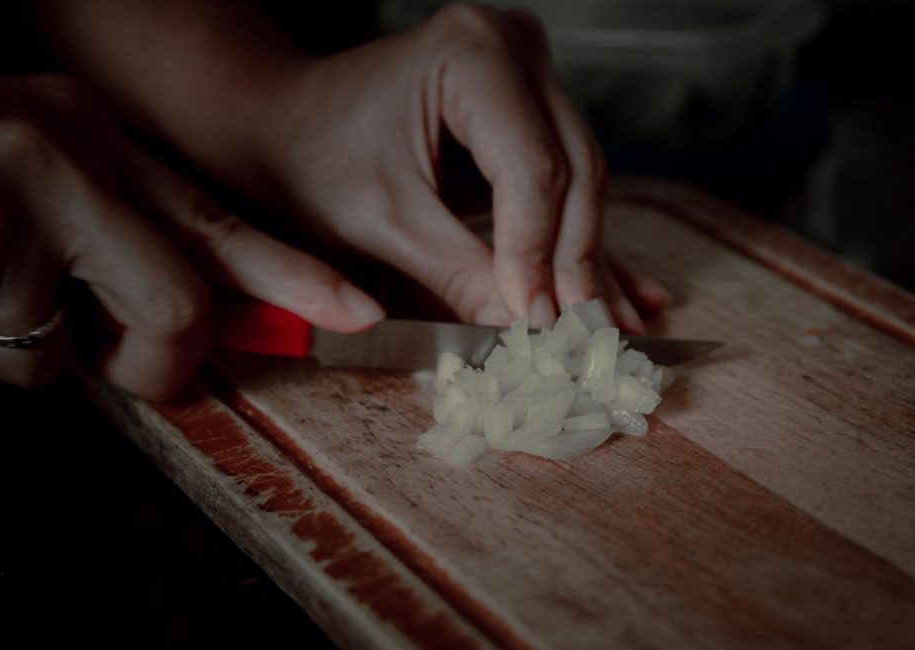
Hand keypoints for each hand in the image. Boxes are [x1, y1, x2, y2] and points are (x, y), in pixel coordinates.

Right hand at [0, 75, 380, 397]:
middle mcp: (68, 154)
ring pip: (80, 350)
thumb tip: (201, 320)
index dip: (292, 279)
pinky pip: (20, 361)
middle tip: (134, 372)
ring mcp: (19, 195)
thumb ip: (123, 239)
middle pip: (178, 305)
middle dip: (157, 364)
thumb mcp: (40, 185)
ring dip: (40, 352)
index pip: (215, 223)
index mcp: (92, 134)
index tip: (359, 311)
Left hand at [253, 5, 668, 329]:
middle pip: (573, 172)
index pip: (531, 169)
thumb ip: (459, 274)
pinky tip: (629, 293)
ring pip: (583, 182)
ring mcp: (530, 73)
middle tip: (586, 338)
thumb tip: (528, 330)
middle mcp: (514, 47)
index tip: (538, 323)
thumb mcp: (382, 222)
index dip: (537, 254)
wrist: (285, 124)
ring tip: (616, 330)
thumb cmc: (313, 161)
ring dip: (590, 262)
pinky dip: (582, 243)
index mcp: (470, 53)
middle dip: (575, 263)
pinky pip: (567, 182)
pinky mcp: (531, 109)